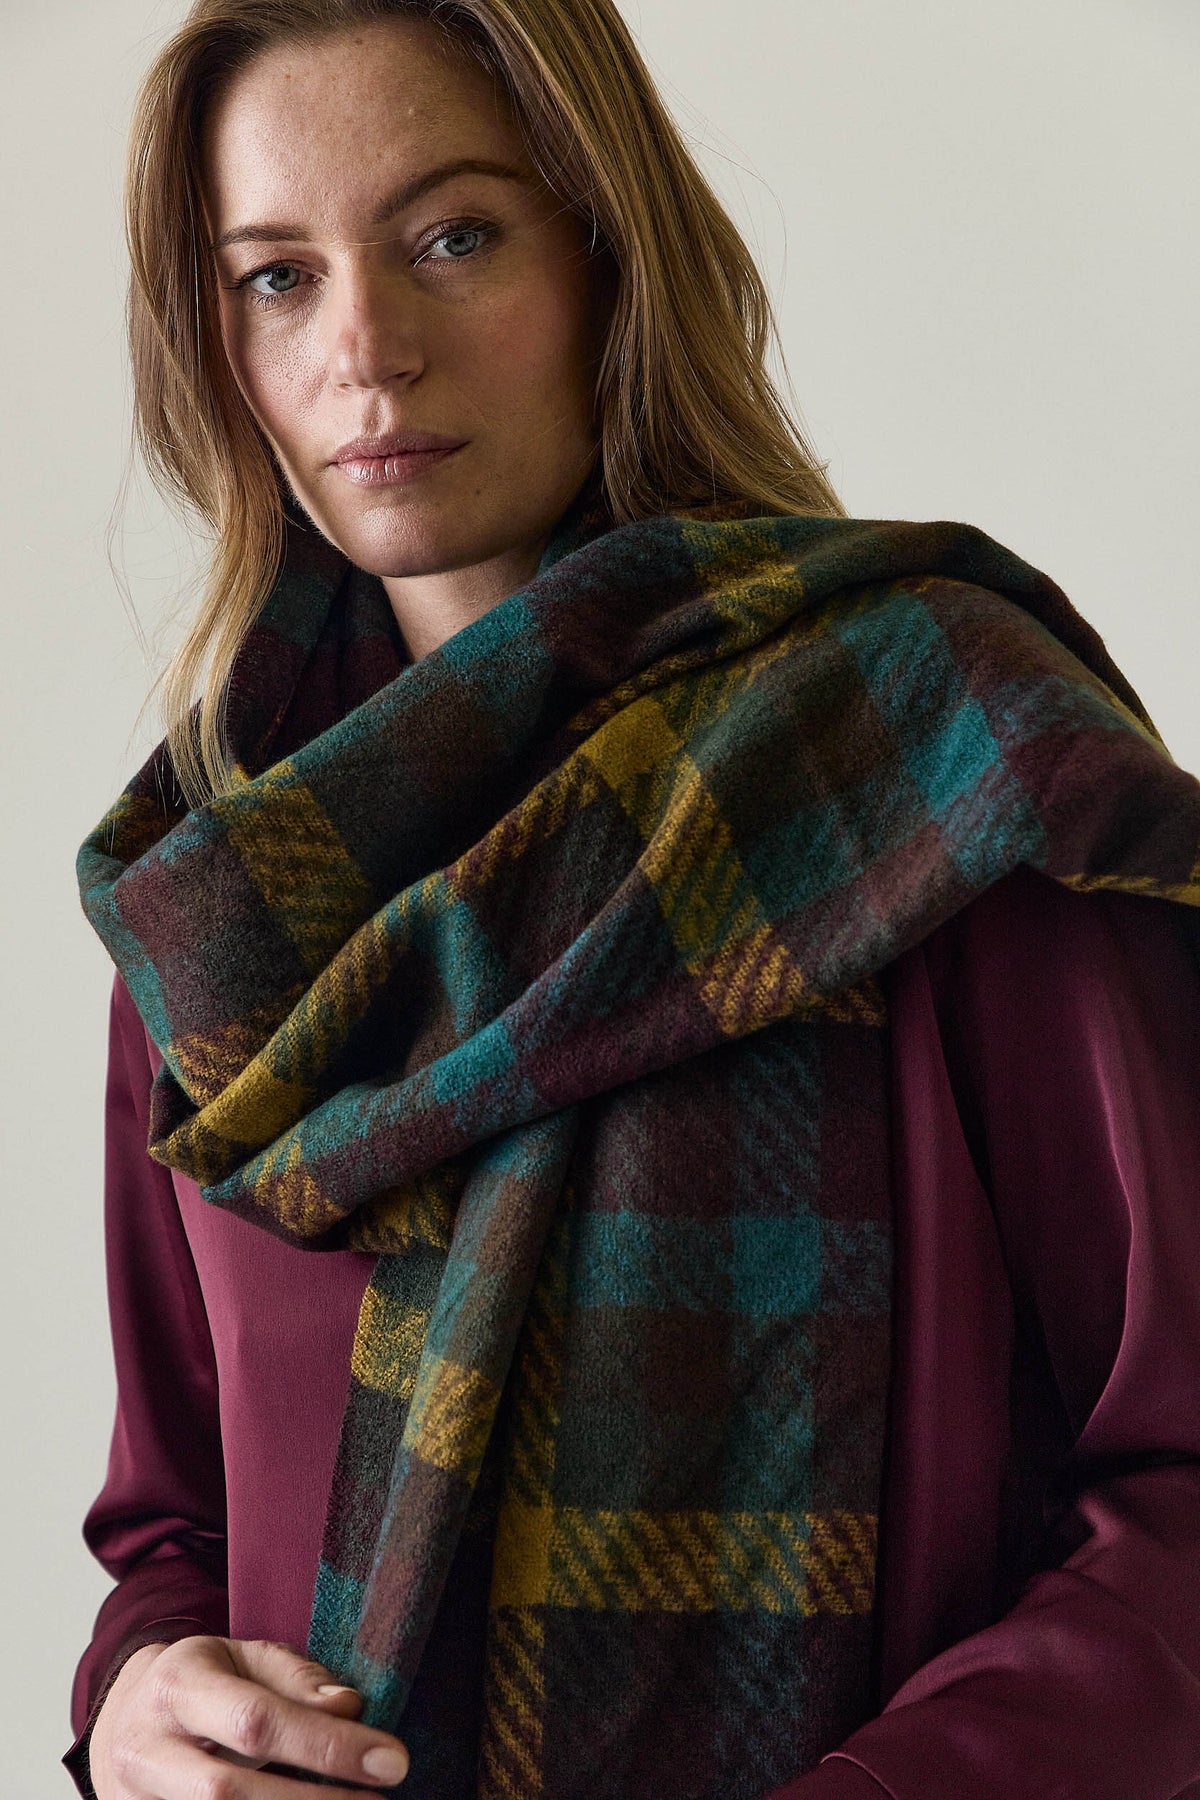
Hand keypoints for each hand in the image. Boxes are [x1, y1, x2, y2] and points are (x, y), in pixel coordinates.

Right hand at [88, 1635, 409, 1796]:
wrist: (123, 1725)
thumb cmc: (201, 1683)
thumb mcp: (244, 1657)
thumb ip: (296, 1678)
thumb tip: (349, 1707)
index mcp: (177, 1687)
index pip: (254, 1720)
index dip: (326, 1744)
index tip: (391, 1760)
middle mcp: (147, 1751)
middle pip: (229, 1792)